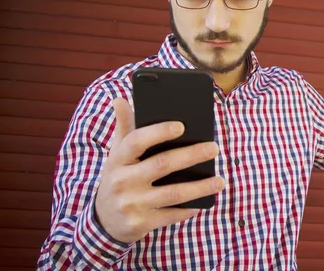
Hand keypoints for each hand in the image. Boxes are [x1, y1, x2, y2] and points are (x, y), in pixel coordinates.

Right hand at [94, 98, 224, 243]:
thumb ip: (124, 127)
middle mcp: (122, 181)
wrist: (104, 221)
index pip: (136, 141)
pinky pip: (171, 215)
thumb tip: (120, 99)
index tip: (182, 126)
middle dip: (191, 155)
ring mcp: (131, 204)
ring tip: (219, 180)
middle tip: (214, 148)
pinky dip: (189, 208)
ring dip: (200, 187)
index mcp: (117, 159)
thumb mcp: (117, 154)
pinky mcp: (140, 224)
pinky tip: (205, 201)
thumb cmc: (119, 177)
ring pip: (172, 193)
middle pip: (162, 164)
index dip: (159, 132)